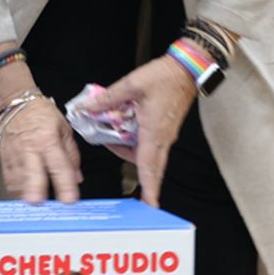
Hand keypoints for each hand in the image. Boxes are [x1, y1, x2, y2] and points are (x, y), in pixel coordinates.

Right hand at [0, 59, 81, 204]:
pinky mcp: (4, 158)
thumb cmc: (41, 114)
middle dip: (36, 193)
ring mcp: (15, 154)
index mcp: (48, 140)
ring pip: (18, 181)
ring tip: (36, 206)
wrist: (15, 102)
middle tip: (43, 206)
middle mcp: (30, 148)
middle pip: (32, 175)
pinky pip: (9, 179)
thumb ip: (72, 156)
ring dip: (26, 196)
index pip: (58, 166)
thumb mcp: (64, 129)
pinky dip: (16, 191)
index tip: (69, 201)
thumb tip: (76, 179)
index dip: (65, 185)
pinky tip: (23, 196)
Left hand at [84, 56, 195, 206]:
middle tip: (135, 197)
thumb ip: (108, 98)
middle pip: (151, 167)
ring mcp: (165, 134)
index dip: (149, 187)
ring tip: (109, 141)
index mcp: (154, 132)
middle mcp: (162, 137)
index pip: (149, 166)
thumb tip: (87, 108)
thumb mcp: (131, 84)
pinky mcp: (165, 127)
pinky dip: (135, 144)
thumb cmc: (164, 77)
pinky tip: (121, 132)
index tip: (150, 206)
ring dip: (131, 155)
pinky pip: (150, 144)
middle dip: (144, 182)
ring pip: (148, 155)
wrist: (186, 69)